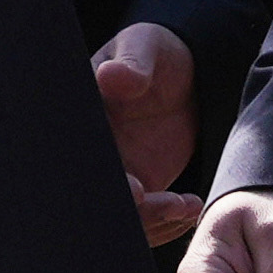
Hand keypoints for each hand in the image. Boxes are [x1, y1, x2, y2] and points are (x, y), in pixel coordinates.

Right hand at [95, 22, 203, 242]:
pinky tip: (190, 209)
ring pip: (121, 215)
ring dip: (151, 222)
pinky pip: (142, 219)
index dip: (106, 178)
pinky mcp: (134, 188)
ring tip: (186, 205)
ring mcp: (112, 172)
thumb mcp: (145, 47)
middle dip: (132, 211)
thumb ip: (132, 64)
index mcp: (84, 116)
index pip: (82, 153)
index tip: (136, 190)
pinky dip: (164, 225)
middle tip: (168, 204)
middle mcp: (92, 149)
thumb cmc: (157, 54)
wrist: (183, 76)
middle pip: (97, 194)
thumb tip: (110, 77)